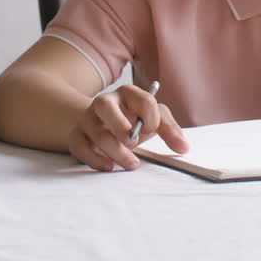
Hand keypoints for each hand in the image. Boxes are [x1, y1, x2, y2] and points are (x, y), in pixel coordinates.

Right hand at [68, 83, 188, 171]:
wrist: (99, 123)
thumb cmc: (131, 121)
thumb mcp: (153, 120)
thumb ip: (170, 131)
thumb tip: (184, 148)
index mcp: (128, 94)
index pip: (142, 99)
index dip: (150, 117)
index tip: (152, 130)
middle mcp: (105, 102)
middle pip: (105, 105)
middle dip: (119, 125)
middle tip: (133, 143)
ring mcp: (87, 118)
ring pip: (95, 131)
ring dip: (114, 150)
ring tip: (131, 163)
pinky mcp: (76, 135)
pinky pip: (79, 146)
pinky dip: (94, 159)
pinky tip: (109, 167)